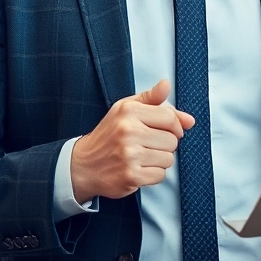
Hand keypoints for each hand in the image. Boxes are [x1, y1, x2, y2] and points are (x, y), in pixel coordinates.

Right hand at [70, 79, 194, 202]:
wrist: (84, 164)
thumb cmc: (108, 136)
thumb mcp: (126, 108)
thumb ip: (151, 97)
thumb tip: (167, 85)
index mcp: (129, 111)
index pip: (169, 117)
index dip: (176, 126)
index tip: (171, 130)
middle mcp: (128, 131)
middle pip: (172, 140)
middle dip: (165, 144)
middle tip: (148, 145)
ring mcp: (129, 154)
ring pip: (168, 158)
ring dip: (160, 160)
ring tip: (142, 156)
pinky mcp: (131, 175)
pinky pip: (160, 175)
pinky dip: (153, 174)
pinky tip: (139, 168)